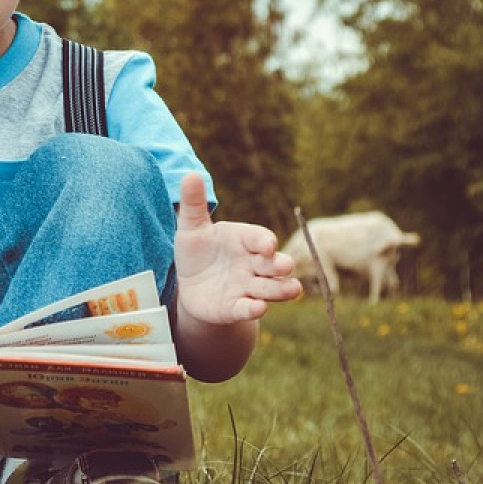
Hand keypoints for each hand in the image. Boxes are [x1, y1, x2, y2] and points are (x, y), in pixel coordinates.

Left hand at [173, 172, 302, 324]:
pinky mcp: (236, 308)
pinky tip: (257, 308)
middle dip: (281, 265)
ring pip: (271, 289)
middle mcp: (253, 264)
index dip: (265, 241)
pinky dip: (253, 309)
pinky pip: (248, 309)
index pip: (261, 238)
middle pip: (274, 265)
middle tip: (285, 266)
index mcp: (245, 240)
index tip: (267, 244)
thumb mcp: (191, 227)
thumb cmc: (197, 251)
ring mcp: (248, 287)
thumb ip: (193, 204)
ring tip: (291, 290)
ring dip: (281, 290)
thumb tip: (190, 174)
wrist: (192, 285)